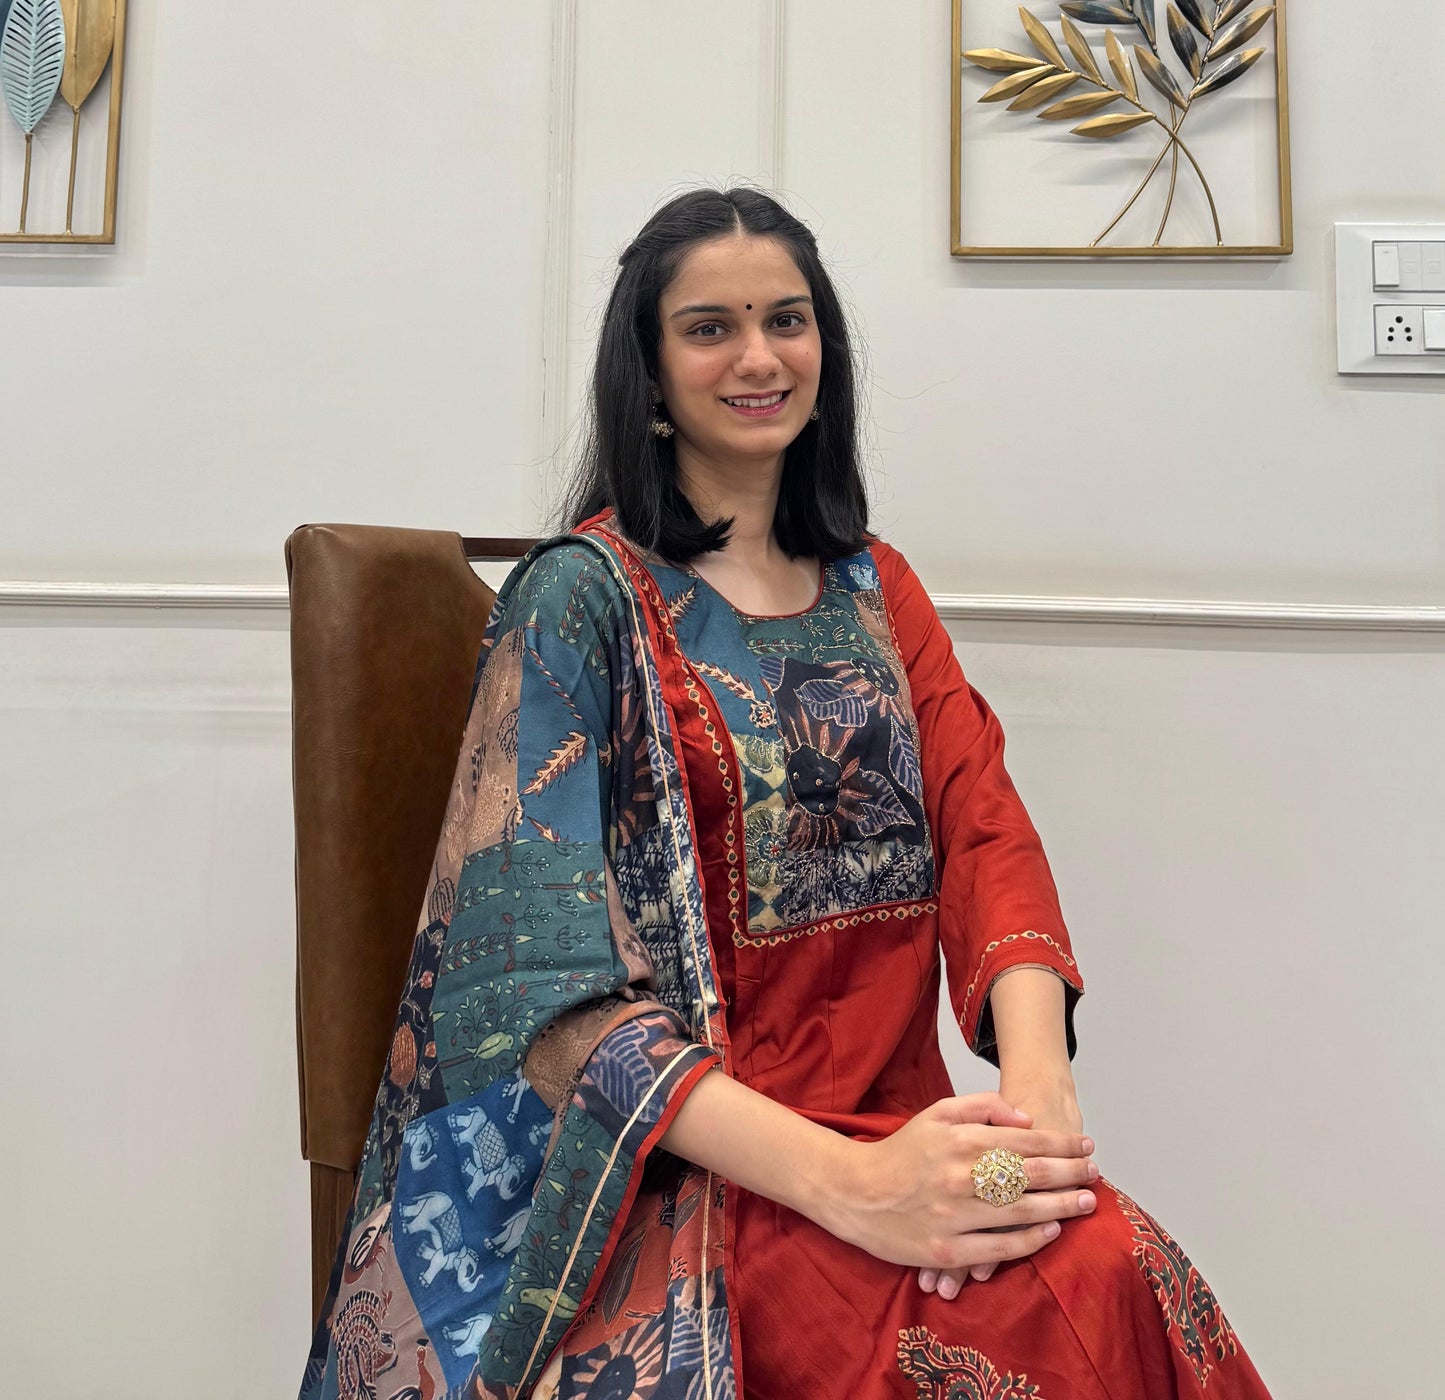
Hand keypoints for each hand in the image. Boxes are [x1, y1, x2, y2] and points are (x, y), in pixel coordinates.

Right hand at [823, 1092, 1096, 1278]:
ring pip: (1022, 1212)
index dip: (1062, 1145)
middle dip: (1071, 1174)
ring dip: (1061, 1207)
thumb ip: (981, 1108)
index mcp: (960, 1140)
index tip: (1086, 1147)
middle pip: (1032, 1176)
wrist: (854, 1192)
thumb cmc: (900, 1152)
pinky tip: (1051, 1231)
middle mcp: (961, 1176)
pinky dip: (1030, 1240)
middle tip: (1095, 1174)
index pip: (1026, 1142)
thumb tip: (1024, 1118)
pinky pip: (999, 1247)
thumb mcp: (936, 1113)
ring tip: (1085, 1202)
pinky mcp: (946, 1250)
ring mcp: (955, 1216)